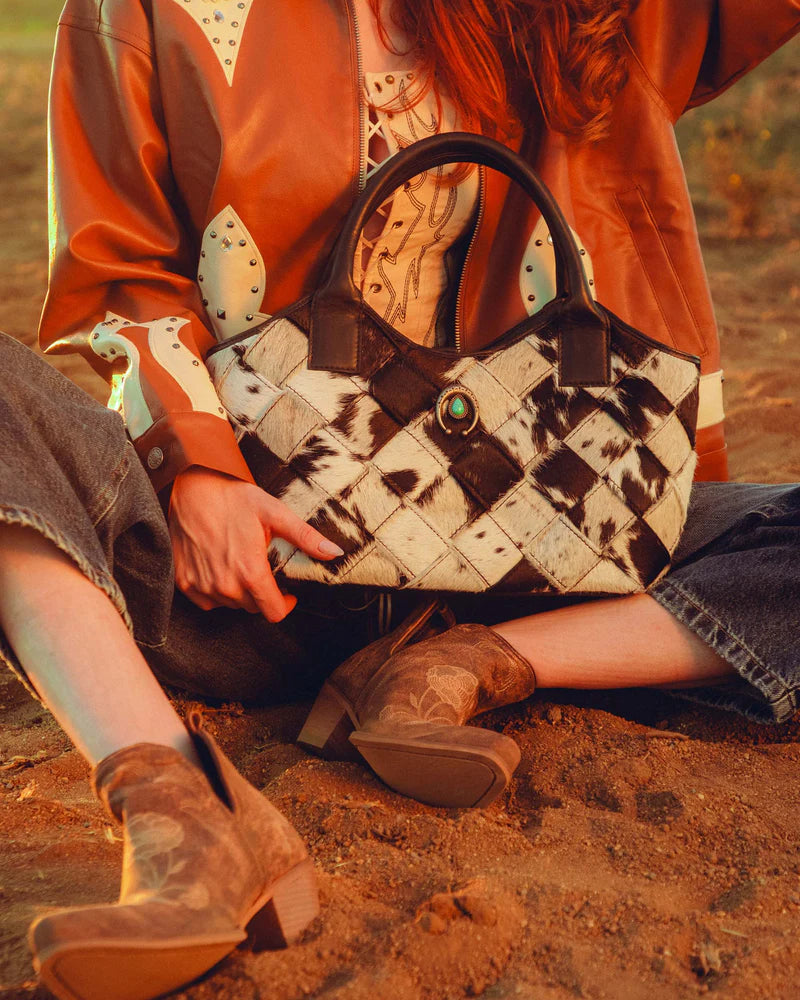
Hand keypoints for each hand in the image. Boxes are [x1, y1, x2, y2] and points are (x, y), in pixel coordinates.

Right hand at [168, 467, 342, 620]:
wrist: (188, 490)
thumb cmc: (232, 498)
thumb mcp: (274, 512)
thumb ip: (305, 537)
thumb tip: (334, 553)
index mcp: (250, 572)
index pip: (274, 613)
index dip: (285, 604)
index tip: (287, 592)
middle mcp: (225, 586)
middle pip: (254, 608)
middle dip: (263, 593)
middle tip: (262, 567)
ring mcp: (202, 587)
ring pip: (231, 605)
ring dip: (241, 592)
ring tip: (240, 562)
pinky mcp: (184, 583)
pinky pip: (208, 601)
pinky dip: (218, 591)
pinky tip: (221, 567)